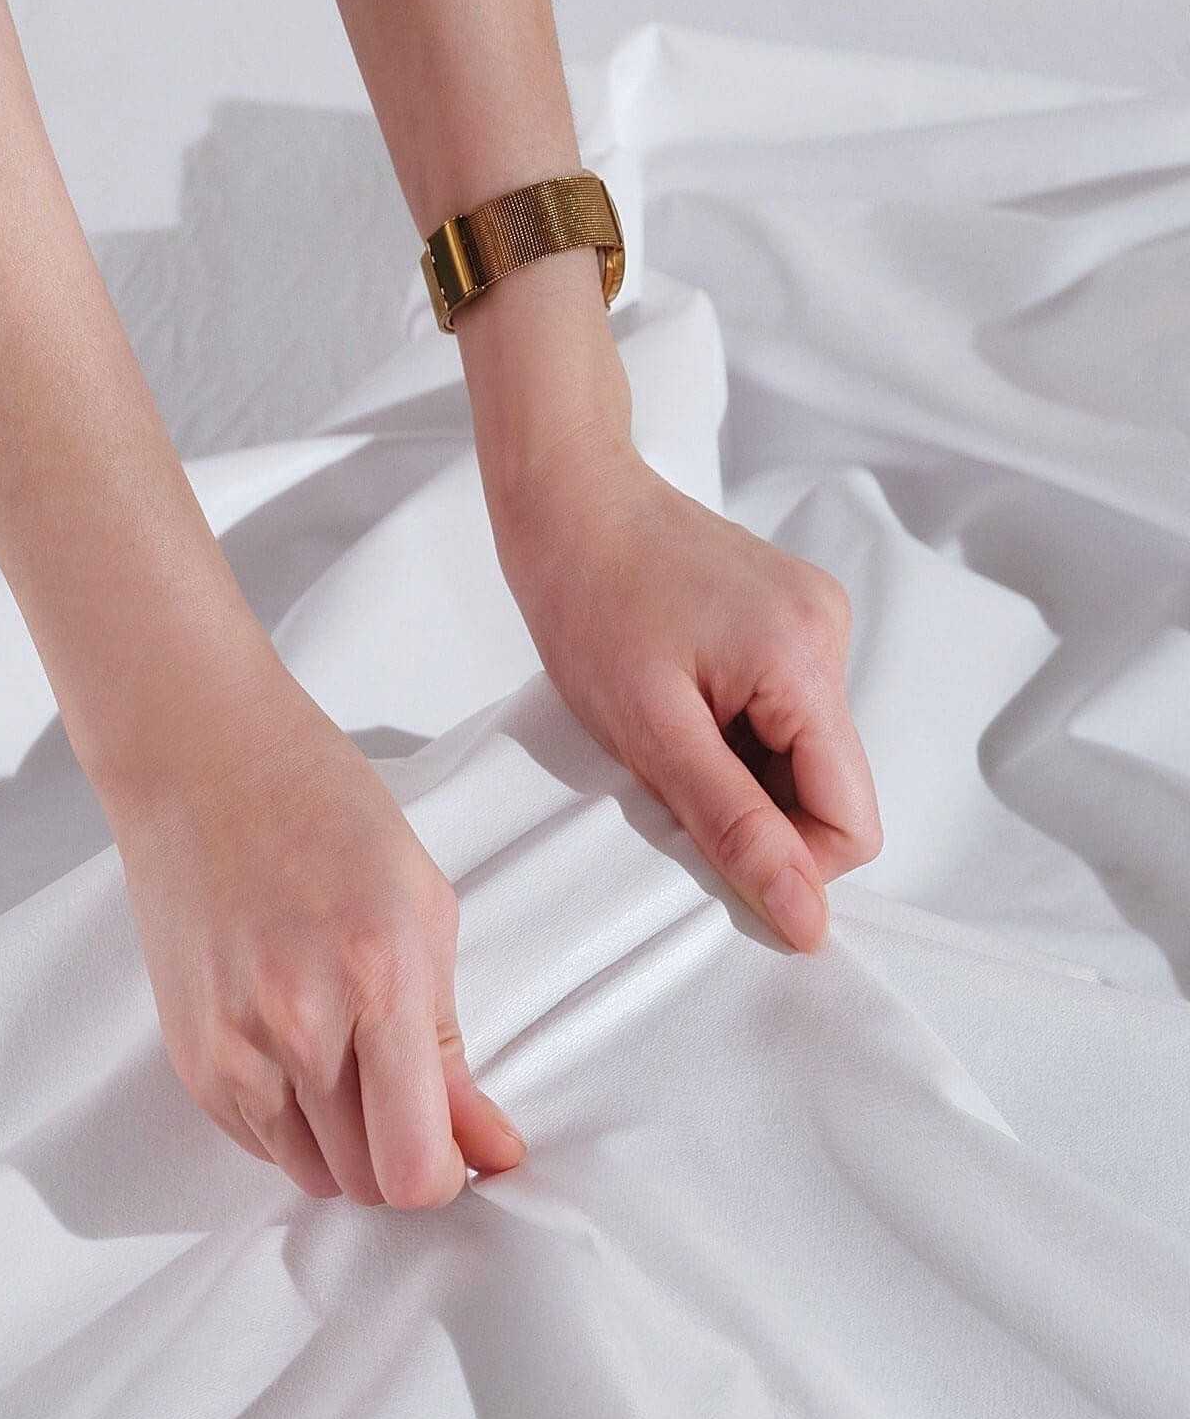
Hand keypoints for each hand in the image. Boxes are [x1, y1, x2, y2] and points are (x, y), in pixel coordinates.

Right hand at [103, 667, 525, 1206]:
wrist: (205, 768)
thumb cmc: (327, 816)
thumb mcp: (426, 911)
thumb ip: (454, 1046)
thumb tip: (492, 1147)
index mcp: (377, 982)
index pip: (412, 1165)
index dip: (448, 1174)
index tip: (466, 1147)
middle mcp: (298, 1029)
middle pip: (366, 1184)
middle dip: (407, 1162)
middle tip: (422, 1107)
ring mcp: (233, 1050)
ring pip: (312, 1177)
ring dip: (353, 1151)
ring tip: (365, 1073)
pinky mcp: (192, 1060)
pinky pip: (260, 1147)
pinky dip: (298, 1130)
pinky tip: (311, 1060)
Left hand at [493, 435, 882, 952]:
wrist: (566, 500)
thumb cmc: (589, 601)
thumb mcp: (652, 735)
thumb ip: (736, 828)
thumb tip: (807, 917)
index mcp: (807, 662)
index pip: (852, 824)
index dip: (788, 861)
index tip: (710, 845)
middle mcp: (831, 634)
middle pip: (830, 790)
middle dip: (756, 810)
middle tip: (671, 778)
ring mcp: (815, 620)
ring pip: (804, 757)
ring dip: (740, 772)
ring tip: (669, 730)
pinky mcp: (791, 616)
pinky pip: (785, 714)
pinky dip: (736, 734)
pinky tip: (682, 703)